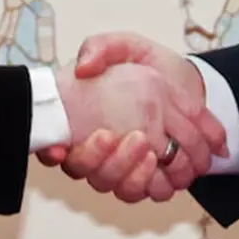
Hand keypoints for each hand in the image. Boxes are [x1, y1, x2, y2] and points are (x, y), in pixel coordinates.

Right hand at [39, 33, 224, 201]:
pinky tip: (170, 168)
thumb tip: (83, 67)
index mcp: (81, 124)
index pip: (54, 148)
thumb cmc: (148, 65)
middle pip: (93, 175)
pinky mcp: (153, 176)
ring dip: (135, 176)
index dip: (51, 154)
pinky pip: (152, 192)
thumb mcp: (124, 46)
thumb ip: (100, 48)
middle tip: (134, 138)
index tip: (61, 150)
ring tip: (151, 153)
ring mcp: (126, 169)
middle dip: (110, 163)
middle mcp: (100, 154)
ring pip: (122, 189)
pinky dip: (161, 183)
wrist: (187, 80)